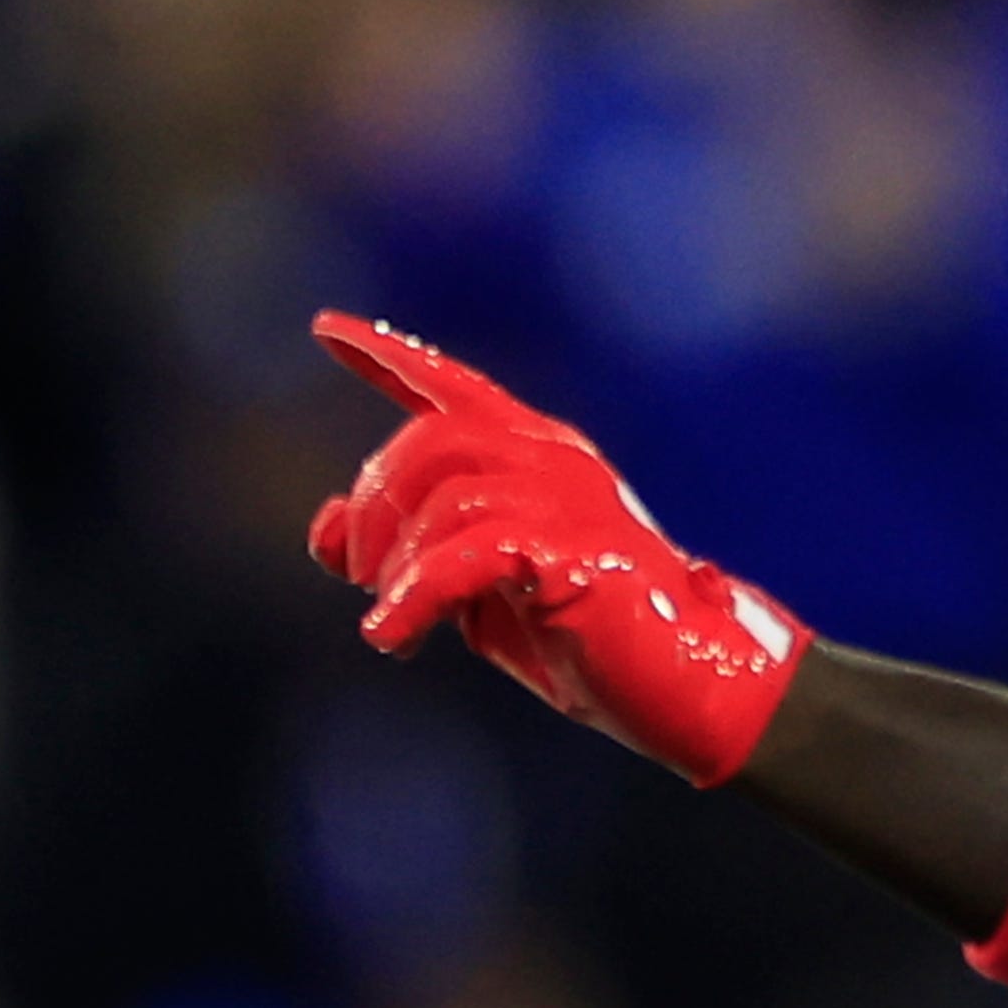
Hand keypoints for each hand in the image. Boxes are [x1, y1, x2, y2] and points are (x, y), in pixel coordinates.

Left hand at [306, 313, 804, 784]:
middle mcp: (552, 458)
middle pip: (429, 442)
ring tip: (394, 623)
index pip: (451, 387)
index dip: (387, 356)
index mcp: (533, 452)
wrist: (682, 678)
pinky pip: (466, 556)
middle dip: (375, 509)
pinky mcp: (573, 550)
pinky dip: (414, 599)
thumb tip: (324, 528)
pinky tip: (391, 637)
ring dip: (397, 566)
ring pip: (445, 498)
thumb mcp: (471, 590)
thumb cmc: (579, 634)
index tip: (327, 329)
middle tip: (363, 576)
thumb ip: (407, 550)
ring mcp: (569, 499)